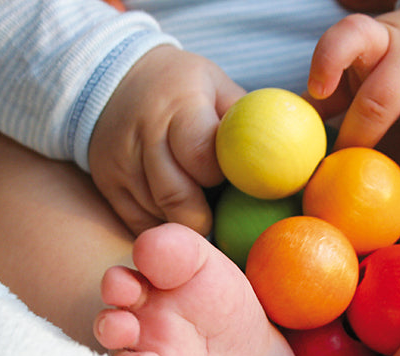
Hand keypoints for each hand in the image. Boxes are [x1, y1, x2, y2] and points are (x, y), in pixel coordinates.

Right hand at [89, 46, 244, 235]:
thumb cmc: (182, 88)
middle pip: (176, 195)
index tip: (235, 186)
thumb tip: (292, 161)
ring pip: (156, 215)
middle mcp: (143, 134)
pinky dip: (162, 232)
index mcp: (178, 105)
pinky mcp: (106, 185)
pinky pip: (136, 225)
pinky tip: (180, 229)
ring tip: (206, 226)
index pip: (200, 153)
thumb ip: (247, 121)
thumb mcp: (218, 88)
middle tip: (227, 229)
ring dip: (184, 228)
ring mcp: (119, 163)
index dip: (221, 177)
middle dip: (206, 218)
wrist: (112, 79)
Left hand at [308, 1, 399, 208]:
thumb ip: (326, 97)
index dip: (331, 59)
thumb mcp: (359, 65)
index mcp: (379, 41)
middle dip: (363, 134)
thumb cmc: (390, 64)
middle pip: (386, 94)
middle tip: (344, 165)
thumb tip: (279, 142)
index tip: (318, 91)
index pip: (352, 35)